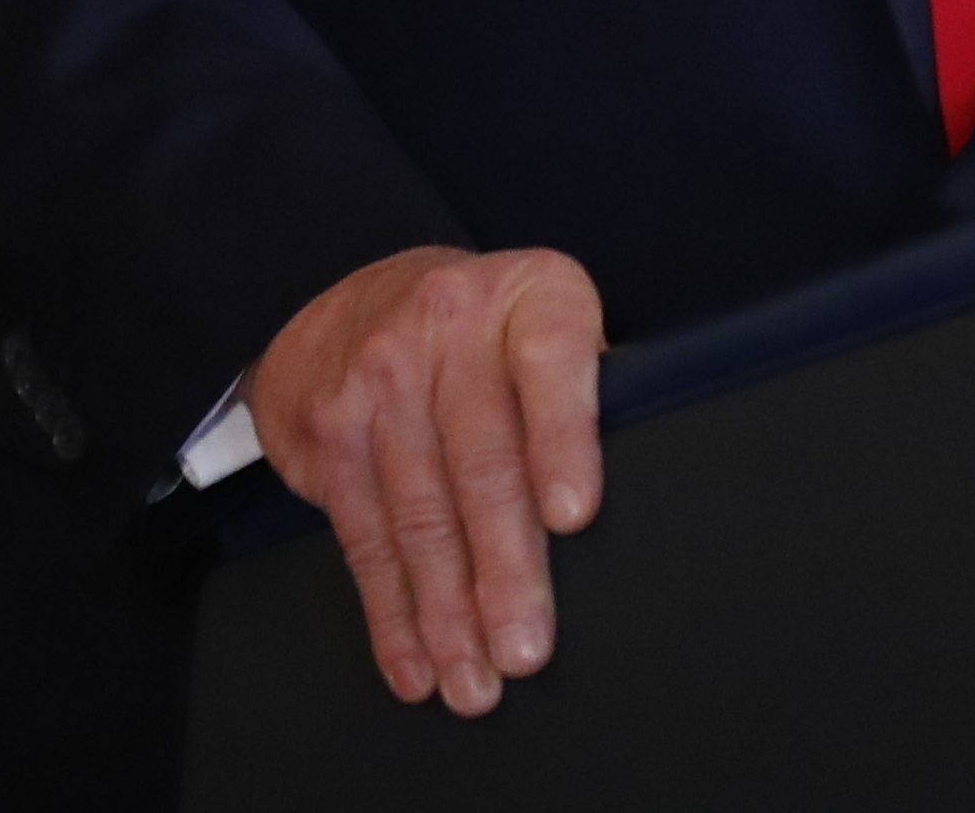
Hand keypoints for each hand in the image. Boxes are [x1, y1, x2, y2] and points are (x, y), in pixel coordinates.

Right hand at [250, 244, 607, 718]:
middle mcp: (449, 325)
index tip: (574, 518)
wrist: (350, 304)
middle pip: (482, 460)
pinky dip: (392, 611)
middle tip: (525, 647)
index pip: (551, 362)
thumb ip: (584, 387)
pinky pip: (366, 535)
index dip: (562, 441)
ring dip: (448, 611)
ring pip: (420, 512)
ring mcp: (380, 376)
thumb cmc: (484, 332)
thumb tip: (643, 495)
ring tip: (475, 679)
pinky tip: (415, 661)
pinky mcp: (331, 430)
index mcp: (529, 294)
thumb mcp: (544, 319)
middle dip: (504, 566)